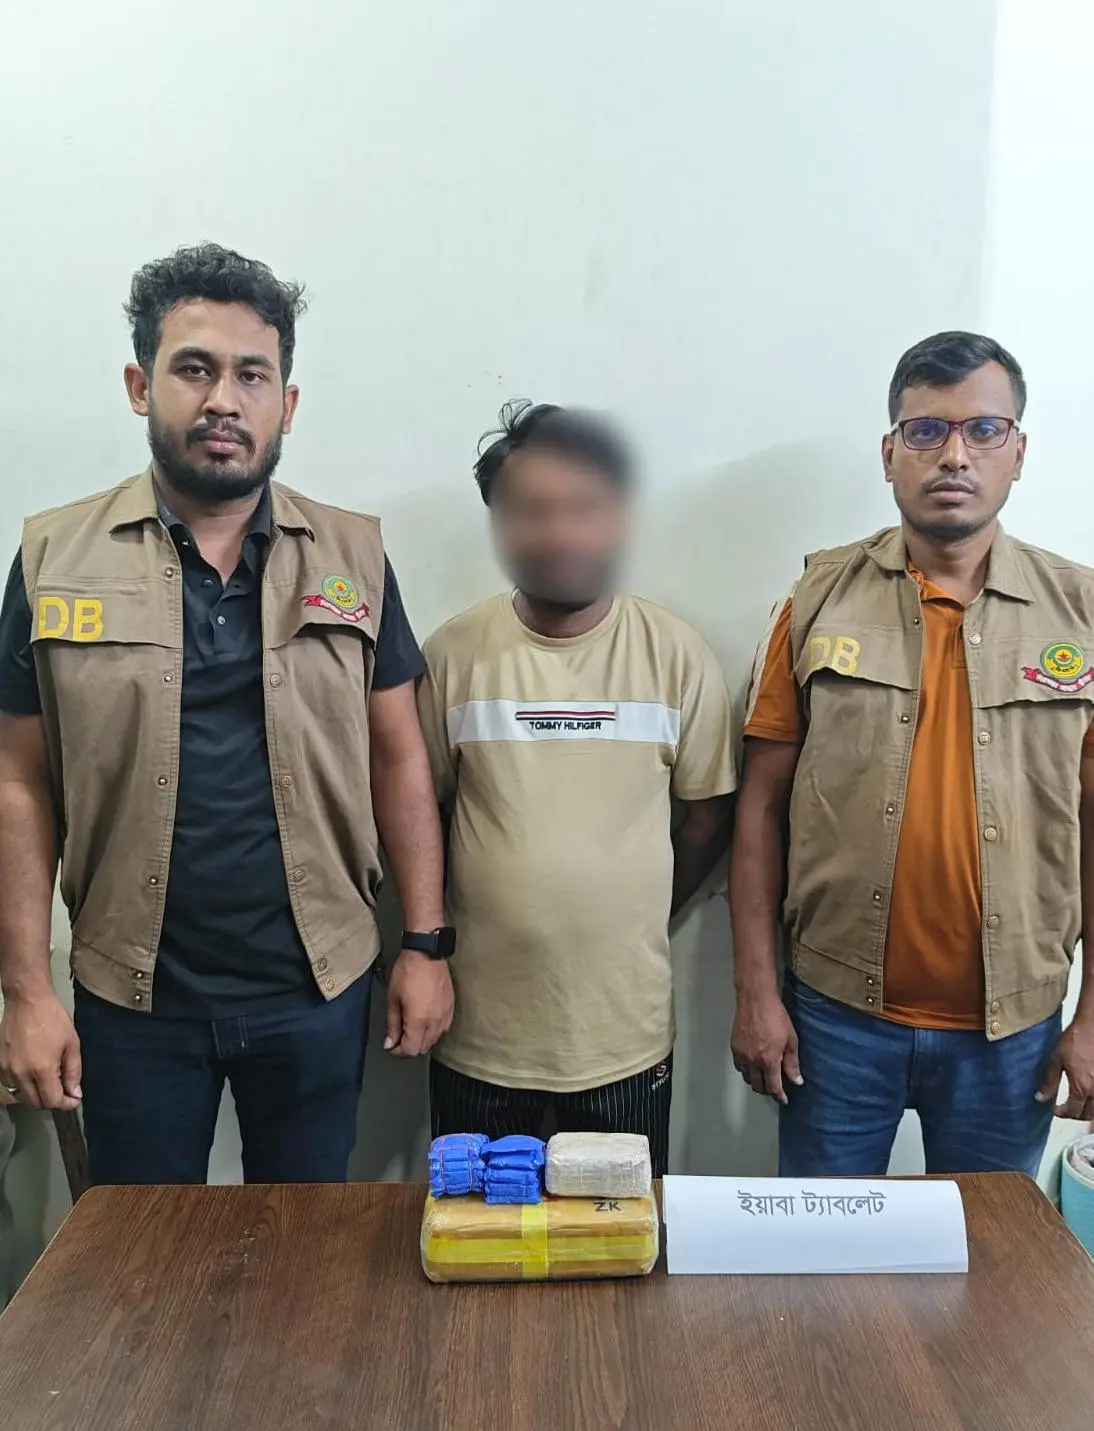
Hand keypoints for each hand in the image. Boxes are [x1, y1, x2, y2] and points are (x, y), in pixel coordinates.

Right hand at [0, 993, 81, 1110]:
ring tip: (49, 1081)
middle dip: (52, 1101)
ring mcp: (6, 1070)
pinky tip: (33, 1074)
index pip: (52, 1101)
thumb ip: (73, 1071)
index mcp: (41, 1069)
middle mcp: (20, 1074)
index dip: (66, 1104)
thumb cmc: (52, 1019)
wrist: (27, 1002)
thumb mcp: (71, 1044)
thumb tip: (75, 1093)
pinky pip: (11, 1084)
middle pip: (35, 1103)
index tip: (74, 1099)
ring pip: (21, 1096)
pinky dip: (23, 1086)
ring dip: (37, 1095)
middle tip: (64, 1091)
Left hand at [384, 950, 453, 1057]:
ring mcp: (446, 1015)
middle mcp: (435, 1021)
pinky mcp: (451, 1007)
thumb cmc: (407, 972)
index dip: (399, 1052)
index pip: (411, 1050)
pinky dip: (433, 1031)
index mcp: (419, 1020)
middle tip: (398, 1038)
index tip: (392, 1046)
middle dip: (409, 1047)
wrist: (427, 953)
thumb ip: (392, 1024)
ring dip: (421, 1040)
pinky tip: (425, 1022)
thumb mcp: (393, 999)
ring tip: (410, 1029)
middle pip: (423, 1048)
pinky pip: (443, 1028)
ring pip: (434, 1040)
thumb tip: (389, 1043)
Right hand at [731, 986, 802, 1103]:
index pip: (773, 1086)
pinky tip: (752, 1065)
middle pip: (758, 1085)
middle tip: (775, 1087)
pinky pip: (739, 1066)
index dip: (780, 1095)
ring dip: (755, 1080)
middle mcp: (753, 1060)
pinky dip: (746, 1070)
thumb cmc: (776, 1016)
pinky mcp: (734, 1047)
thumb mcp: (791, 1039)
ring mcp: (741, 1054)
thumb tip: (797, 1080)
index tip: (784, 1099)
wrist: (755, 999)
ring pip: (747, 1077)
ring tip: (763, 1076)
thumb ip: (792, 1063)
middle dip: (767, 1089)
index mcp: (769, 1060)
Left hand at [1036, 1016, 1093, 1119]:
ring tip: (1078, 1104)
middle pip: (1088, 1115)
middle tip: (1066, 1109)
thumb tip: (1040, 1097)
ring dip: (1088, 1111)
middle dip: (1075, 1115)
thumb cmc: (1077, 1039)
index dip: (1062, 1113)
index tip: (1055, 1109)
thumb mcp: (1056, 1059)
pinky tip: (1088, 1094)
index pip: (1072, 1111)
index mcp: (1081, 1087)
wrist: (1092, 1026)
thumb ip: (1049, 1081)